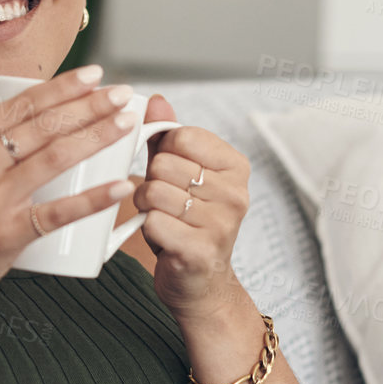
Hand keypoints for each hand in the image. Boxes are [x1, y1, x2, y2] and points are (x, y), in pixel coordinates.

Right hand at [0, 57, 138, 312]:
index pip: (21, 104)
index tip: (95, 74)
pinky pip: (57, 212)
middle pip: (44, 126)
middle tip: (123, 93)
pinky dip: (91, 199)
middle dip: (89, 105)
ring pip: (55, 158)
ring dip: (97, 136)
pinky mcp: (8, 234)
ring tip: (127, 122)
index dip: (63, 86)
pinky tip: (119, 186)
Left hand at [131, 95, 251, 322]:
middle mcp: (236, 193)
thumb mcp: (180, 174)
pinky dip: (147, 231)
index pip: (180, 136)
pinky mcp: (200, 251)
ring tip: (164, 220)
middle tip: (166, 204)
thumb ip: (167, 137)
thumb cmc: (187, 221)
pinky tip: (164, 240)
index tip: (173, 174)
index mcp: (236, 166)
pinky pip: (152, 222)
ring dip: (146, 207)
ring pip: (154, 192)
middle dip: (151, 183)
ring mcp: (222, 223)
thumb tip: (155, 100)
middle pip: (163, 164)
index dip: (162, 153)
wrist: (200, 283)